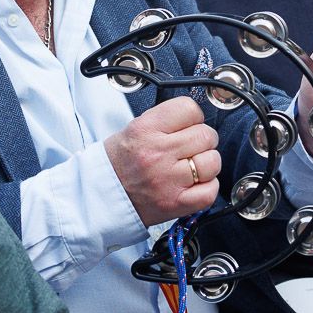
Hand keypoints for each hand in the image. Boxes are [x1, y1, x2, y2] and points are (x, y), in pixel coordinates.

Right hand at [105, 97, 219, 225]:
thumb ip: (165, 122)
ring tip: (193, 167)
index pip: (189, 109)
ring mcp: (168, 180)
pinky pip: (210, 191)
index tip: (189, 125)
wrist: (100, 196)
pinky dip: (207, 187)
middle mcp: (158, 153)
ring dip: (207, 164)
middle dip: (203, 140)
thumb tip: (194, 119)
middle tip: (191, 147)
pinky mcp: (176, 203)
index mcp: (145, 130)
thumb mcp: (133, 130)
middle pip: (206, 135)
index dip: (193, 117)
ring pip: (212, 162)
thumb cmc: (117, 164)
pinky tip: (194, 184)